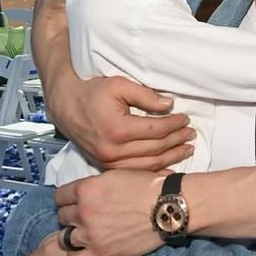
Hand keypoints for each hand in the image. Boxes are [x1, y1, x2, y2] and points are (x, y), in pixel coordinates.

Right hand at [49, 74, 194, 170]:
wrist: (65, 105)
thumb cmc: (91, 92)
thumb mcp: (118, 85)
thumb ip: (145, 95)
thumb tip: (170, 105)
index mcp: (117, 129)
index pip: (156, 129)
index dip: (174, 124)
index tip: (186, 118)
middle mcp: (112, 150)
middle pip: (155, 148)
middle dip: (177, 140)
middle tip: (191, 134)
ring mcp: (108, 161)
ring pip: (148, 164)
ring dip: (171, 157)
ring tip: (186, 149)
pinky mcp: (105, 165)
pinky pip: (134, 171)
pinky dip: (154, 170)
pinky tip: (168, 167)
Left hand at [54, 170, 166, 255]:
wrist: (168, 208)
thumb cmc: (147, 188)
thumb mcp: (115, 175)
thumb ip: (94, 184)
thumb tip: (84, 189)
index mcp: (85, 189)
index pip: (59, 197)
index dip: (67, 200)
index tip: (75, 204)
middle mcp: (83, 211)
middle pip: (61, 217)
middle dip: (71, 218)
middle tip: (85, 220)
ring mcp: (90, 234)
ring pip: (64, 239)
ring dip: (73, 237)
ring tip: (87, 236)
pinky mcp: (101, 254)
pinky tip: (86, 254)